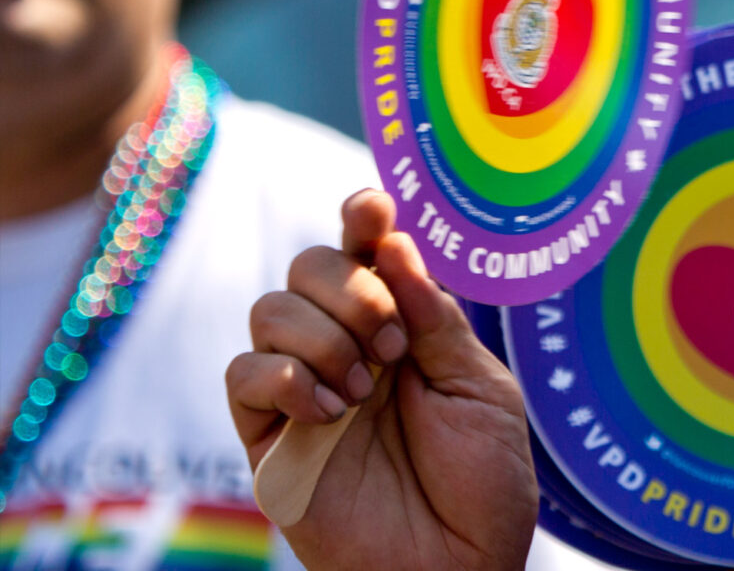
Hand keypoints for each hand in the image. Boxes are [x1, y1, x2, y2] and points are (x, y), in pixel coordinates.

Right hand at [227, 189, 537, 570]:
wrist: (459, 567)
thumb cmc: (483, 483)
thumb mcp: (480, 390)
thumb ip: (435, 320)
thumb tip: (396, 243)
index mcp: (404, 328)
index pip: (366, 251)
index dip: (361, 217)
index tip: (372, 207)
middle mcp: (347, 348)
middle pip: (307, 265)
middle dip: (351, 287)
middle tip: (393, 345)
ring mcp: (304, 391)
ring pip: (270, 310)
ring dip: (323, 334)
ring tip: (367, 386)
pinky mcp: (269, 441)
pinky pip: (242, 376)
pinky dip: (285, 377)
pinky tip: (333, 411)